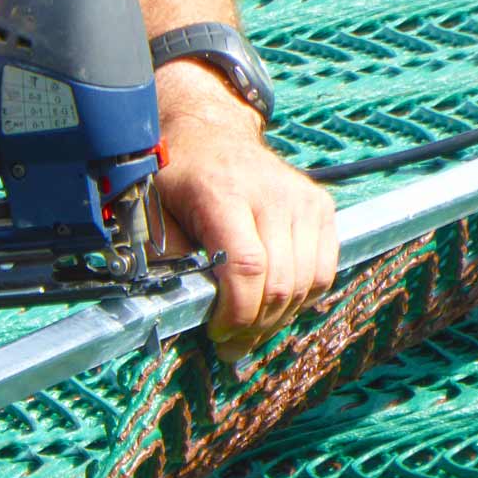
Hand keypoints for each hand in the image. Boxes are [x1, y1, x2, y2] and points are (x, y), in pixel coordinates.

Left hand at [154, 112, 337, 362]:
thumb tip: (184, 309)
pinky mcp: (321, 206)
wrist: (211, 133)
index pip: (246, 266)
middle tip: (231, 345)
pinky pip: (324, 271)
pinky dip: (303, 298)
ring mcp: (302, 199)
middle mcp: (271, 193)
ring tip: (251, 330)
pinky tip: (276, 304)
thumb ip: (169, 258)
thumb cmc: (178, 177)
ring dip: (279, 319)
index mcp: (223, 192)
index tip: (217, 332)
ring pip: (306, 283)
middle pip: (280, 282)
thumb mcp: (154, 211)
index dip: (237, 312)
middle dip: (255, 326)